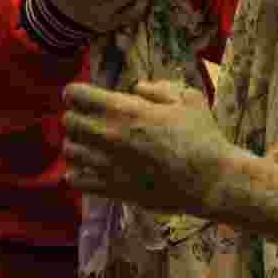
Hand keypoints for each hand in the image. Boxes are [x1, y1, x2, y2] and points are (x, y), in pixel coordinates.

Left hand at [62, 79, 231, 213]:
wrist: (210, 181)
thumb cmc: (202, 137)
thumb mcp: (187, 100)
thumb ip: (159, 88)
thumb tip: (137, 88)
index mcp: (125, 110)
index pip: (76, 94)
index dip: (77, 93)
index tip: (84, 96)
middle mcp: (109, 135)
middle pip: (68, 122)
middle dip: (75, 117)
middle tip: (89, 120)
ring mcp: (107, 164)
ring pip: (69, 151)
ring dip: (77, 144)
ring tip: (90, 145)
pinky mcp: (112, 189)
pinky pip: (77, 180)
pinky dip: (76, 174)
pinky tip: (88, 170)